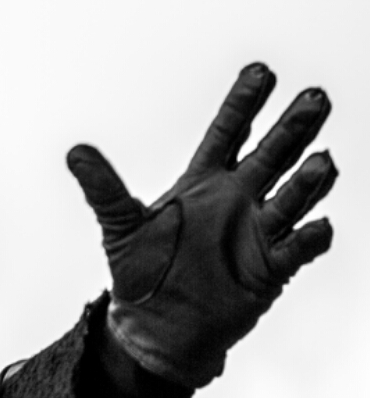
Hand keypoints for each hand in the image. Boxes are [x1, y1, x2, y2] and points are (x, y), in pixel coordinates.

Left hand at [67, 64, 337, 388]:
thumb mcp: (119, 225)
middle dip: (293, 127)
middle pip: (271, 155)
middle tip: (315, 95)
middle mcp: (237, 200)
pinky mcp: (271, 269)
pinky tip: (320, 225)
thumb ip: (104, 188)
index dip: (244, 103)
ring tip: (322, 161)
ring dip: (307, 181)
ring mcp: (258, 233)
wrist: (157, 327)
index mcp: (202, 183)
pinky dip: (310, 238)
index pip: (228, 132)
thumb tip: (75, 151)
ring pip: (290, 198)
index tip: (262, 69)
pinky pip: (296, 250)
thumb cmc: (141, 271)